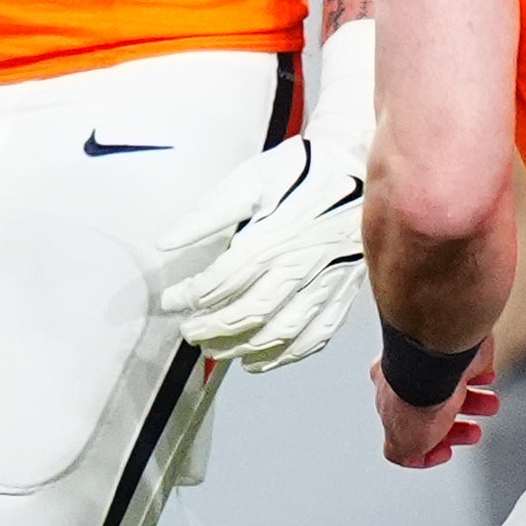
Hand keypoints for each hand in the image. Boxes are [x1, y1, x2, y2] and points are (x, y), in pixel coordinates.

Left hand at [158, 135, 368, 369]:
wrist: (359, 166)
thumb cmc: (300, 172)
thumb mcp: (251, 179)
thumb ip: (208, 214)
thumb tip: (166, 242)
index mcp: (274, 234)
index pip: (224, 279)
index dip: (193, 296)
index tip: (171, 302)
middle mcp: (301, 263)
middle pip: (250, 311)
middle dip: (213, 328)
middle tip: (189, 332)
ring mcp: (327, 280)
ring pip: (282, 330)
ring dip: (243, 347)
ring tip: (216, 350)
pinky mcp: (344, 290)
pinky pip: (317, 334)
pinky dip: (286, 355)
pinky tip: (260, 360)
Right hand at [378, 342, 497, 467]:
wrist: (437, 357)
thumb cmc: (416, 394)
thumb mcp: (402, 443)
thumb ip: (402, 452)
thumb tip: (406, 455)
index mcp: (388, 395)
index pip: (405, 425)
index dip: (427, 445)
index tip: (444, 451)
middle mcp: (408, 374)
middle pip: (435, 407)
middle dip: (458, 425)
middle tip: (472, 432)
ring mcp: (434, 360)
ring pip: (458, 386)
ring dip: (477, 403)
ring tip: (489, 406)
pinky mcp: (457, 346)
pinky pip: (474, 364)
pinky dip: (483, 376)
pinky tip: (486, 381)